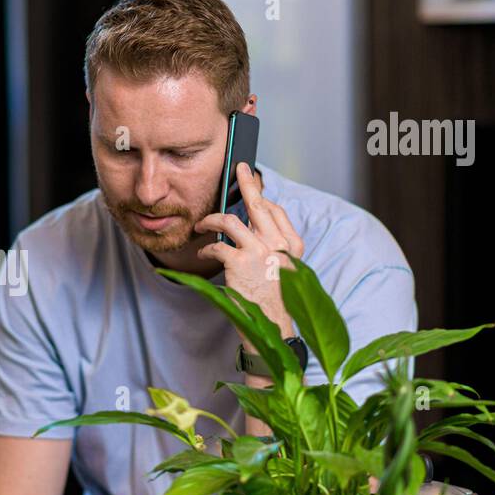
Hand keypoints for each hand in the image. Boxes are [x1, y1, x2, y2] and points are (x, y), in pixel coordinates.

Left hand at [193, 161, 303, 347]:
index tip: (253, 184)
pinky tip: (202, 253)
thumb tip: (252, 225)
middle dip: (247, 182)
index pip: (276, 210)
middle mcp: (278, 244)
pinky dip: (205, 247)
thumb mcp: (282, 269)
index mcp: (292, 245)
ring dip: (211, 219)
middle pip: (259, 204)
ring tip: (202, 223)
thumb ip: (272, 247)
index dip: (261, 195)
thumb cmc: (274, 300)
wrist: (272, 326)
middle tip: (238, 167)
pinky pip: (216, 245)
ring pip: (230, 220)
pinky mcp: (238, 263)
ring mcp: (258, 252)